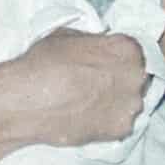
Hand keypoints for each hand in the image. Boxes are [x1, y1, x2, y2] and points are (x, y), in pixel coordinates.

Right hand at [10, 27, 146, 149]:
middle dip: (121, 80)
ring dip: (116, 102)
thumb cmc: (44, 62)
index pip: (133, 52)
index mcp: (127, 48)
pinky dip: (108, 122)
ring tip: (90, 105)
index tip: (105, 65)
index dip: (118, 58)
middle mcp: (137, 75)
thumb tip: (97, 46)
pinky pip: (120, 124)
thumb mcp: (69, 35)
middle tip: (97, 85)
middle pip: (136, 77)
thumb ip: (93, 42)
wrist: (27, 100)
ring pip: (131, 102)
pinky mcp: (122, 128)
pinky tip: (88, 118)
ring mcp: (132, 104)